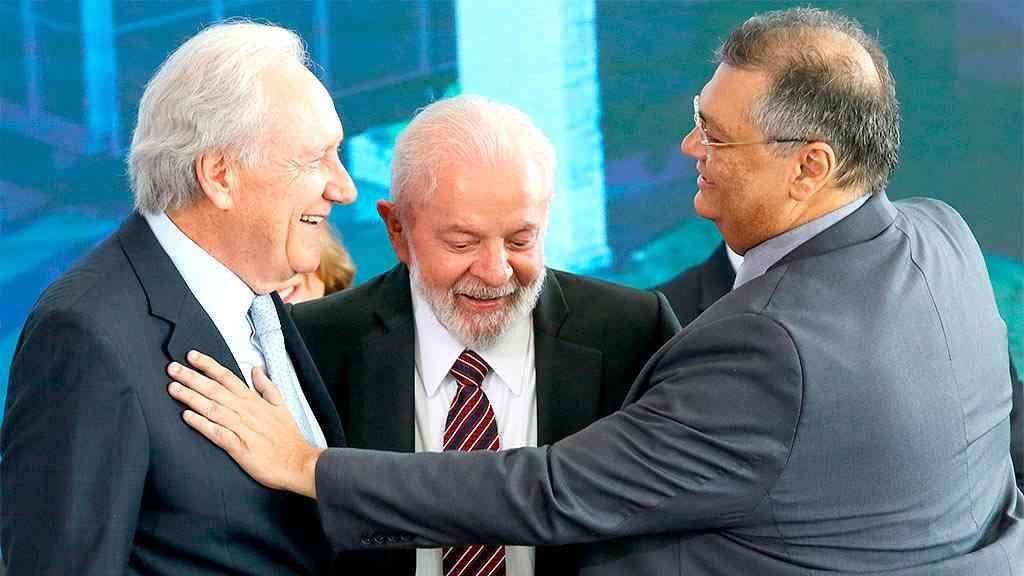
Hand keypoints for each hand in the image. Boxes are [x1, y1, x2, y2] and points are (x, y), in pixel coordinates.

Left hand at [167, 350, 321, 497]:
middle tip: (172, 368)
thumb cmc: (289, 438)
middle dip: (192, 377)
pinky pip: (216, 432)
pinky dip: (201, 423)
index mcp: (254, 401)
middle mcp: (246, 411)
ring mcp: (242, 428)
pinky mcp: (239, 447)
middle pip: (215, 389)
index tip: (192, 356)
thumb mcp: (281, 406)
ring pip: (212, 408)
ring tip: (173, 388)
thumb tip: (256, 370)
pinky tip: (187, 417)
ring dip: (191, 397)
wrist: (299, 463)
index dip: (209, 366)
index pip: (228, 377)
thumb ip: (267, 387)